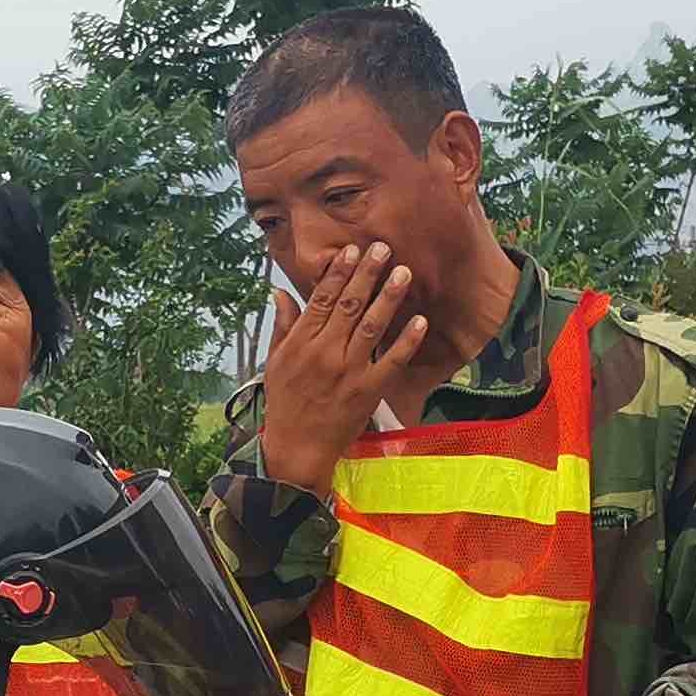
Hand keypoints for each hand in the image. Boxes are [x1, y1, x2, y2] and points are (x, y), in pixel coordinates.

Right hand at [255, 243, 428, 495]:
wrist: (298, 447)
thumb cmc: (285, 403)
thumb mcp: (275, 362)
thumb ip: (283, 325)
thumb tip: (280, 290)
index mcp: (301, 343)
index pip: (321, 299)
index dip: (338, 273)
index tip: (351, 251)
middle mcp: (325, 352)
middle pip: (349, 305)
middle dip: (367, 274)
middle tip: (383, 247)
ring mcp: (349, 371)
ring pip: (372, 327)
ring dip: (389, 298)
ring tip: (403, 272)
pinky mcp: (368, 390)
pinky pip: (392, 361)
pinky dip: (407, 341)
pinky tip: (420, 320)